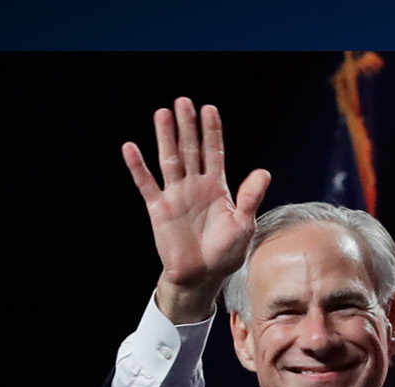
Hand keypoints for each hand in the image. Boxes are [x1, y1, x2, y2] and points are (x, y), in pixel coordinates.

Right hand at [120, 97, 271, 320]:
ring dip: (165, 137)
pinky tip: (130, 148)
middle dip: (188, 126)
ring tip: (162, 113)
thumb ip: (250, 197)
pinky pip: (147, 184)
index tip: (209, 109)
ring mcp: (176, 195)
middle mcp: (195, 186)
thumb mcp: (244, 224)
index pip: (214, 153)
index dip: (212, 132)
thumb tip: (264, 172)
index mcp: (217, 188)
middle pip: (191, 150)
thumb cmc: (226, 253)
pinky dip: (138, 167)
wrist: (202, 276)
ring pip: (170, 160)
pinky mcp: (159, 209)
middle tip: (183, 101)